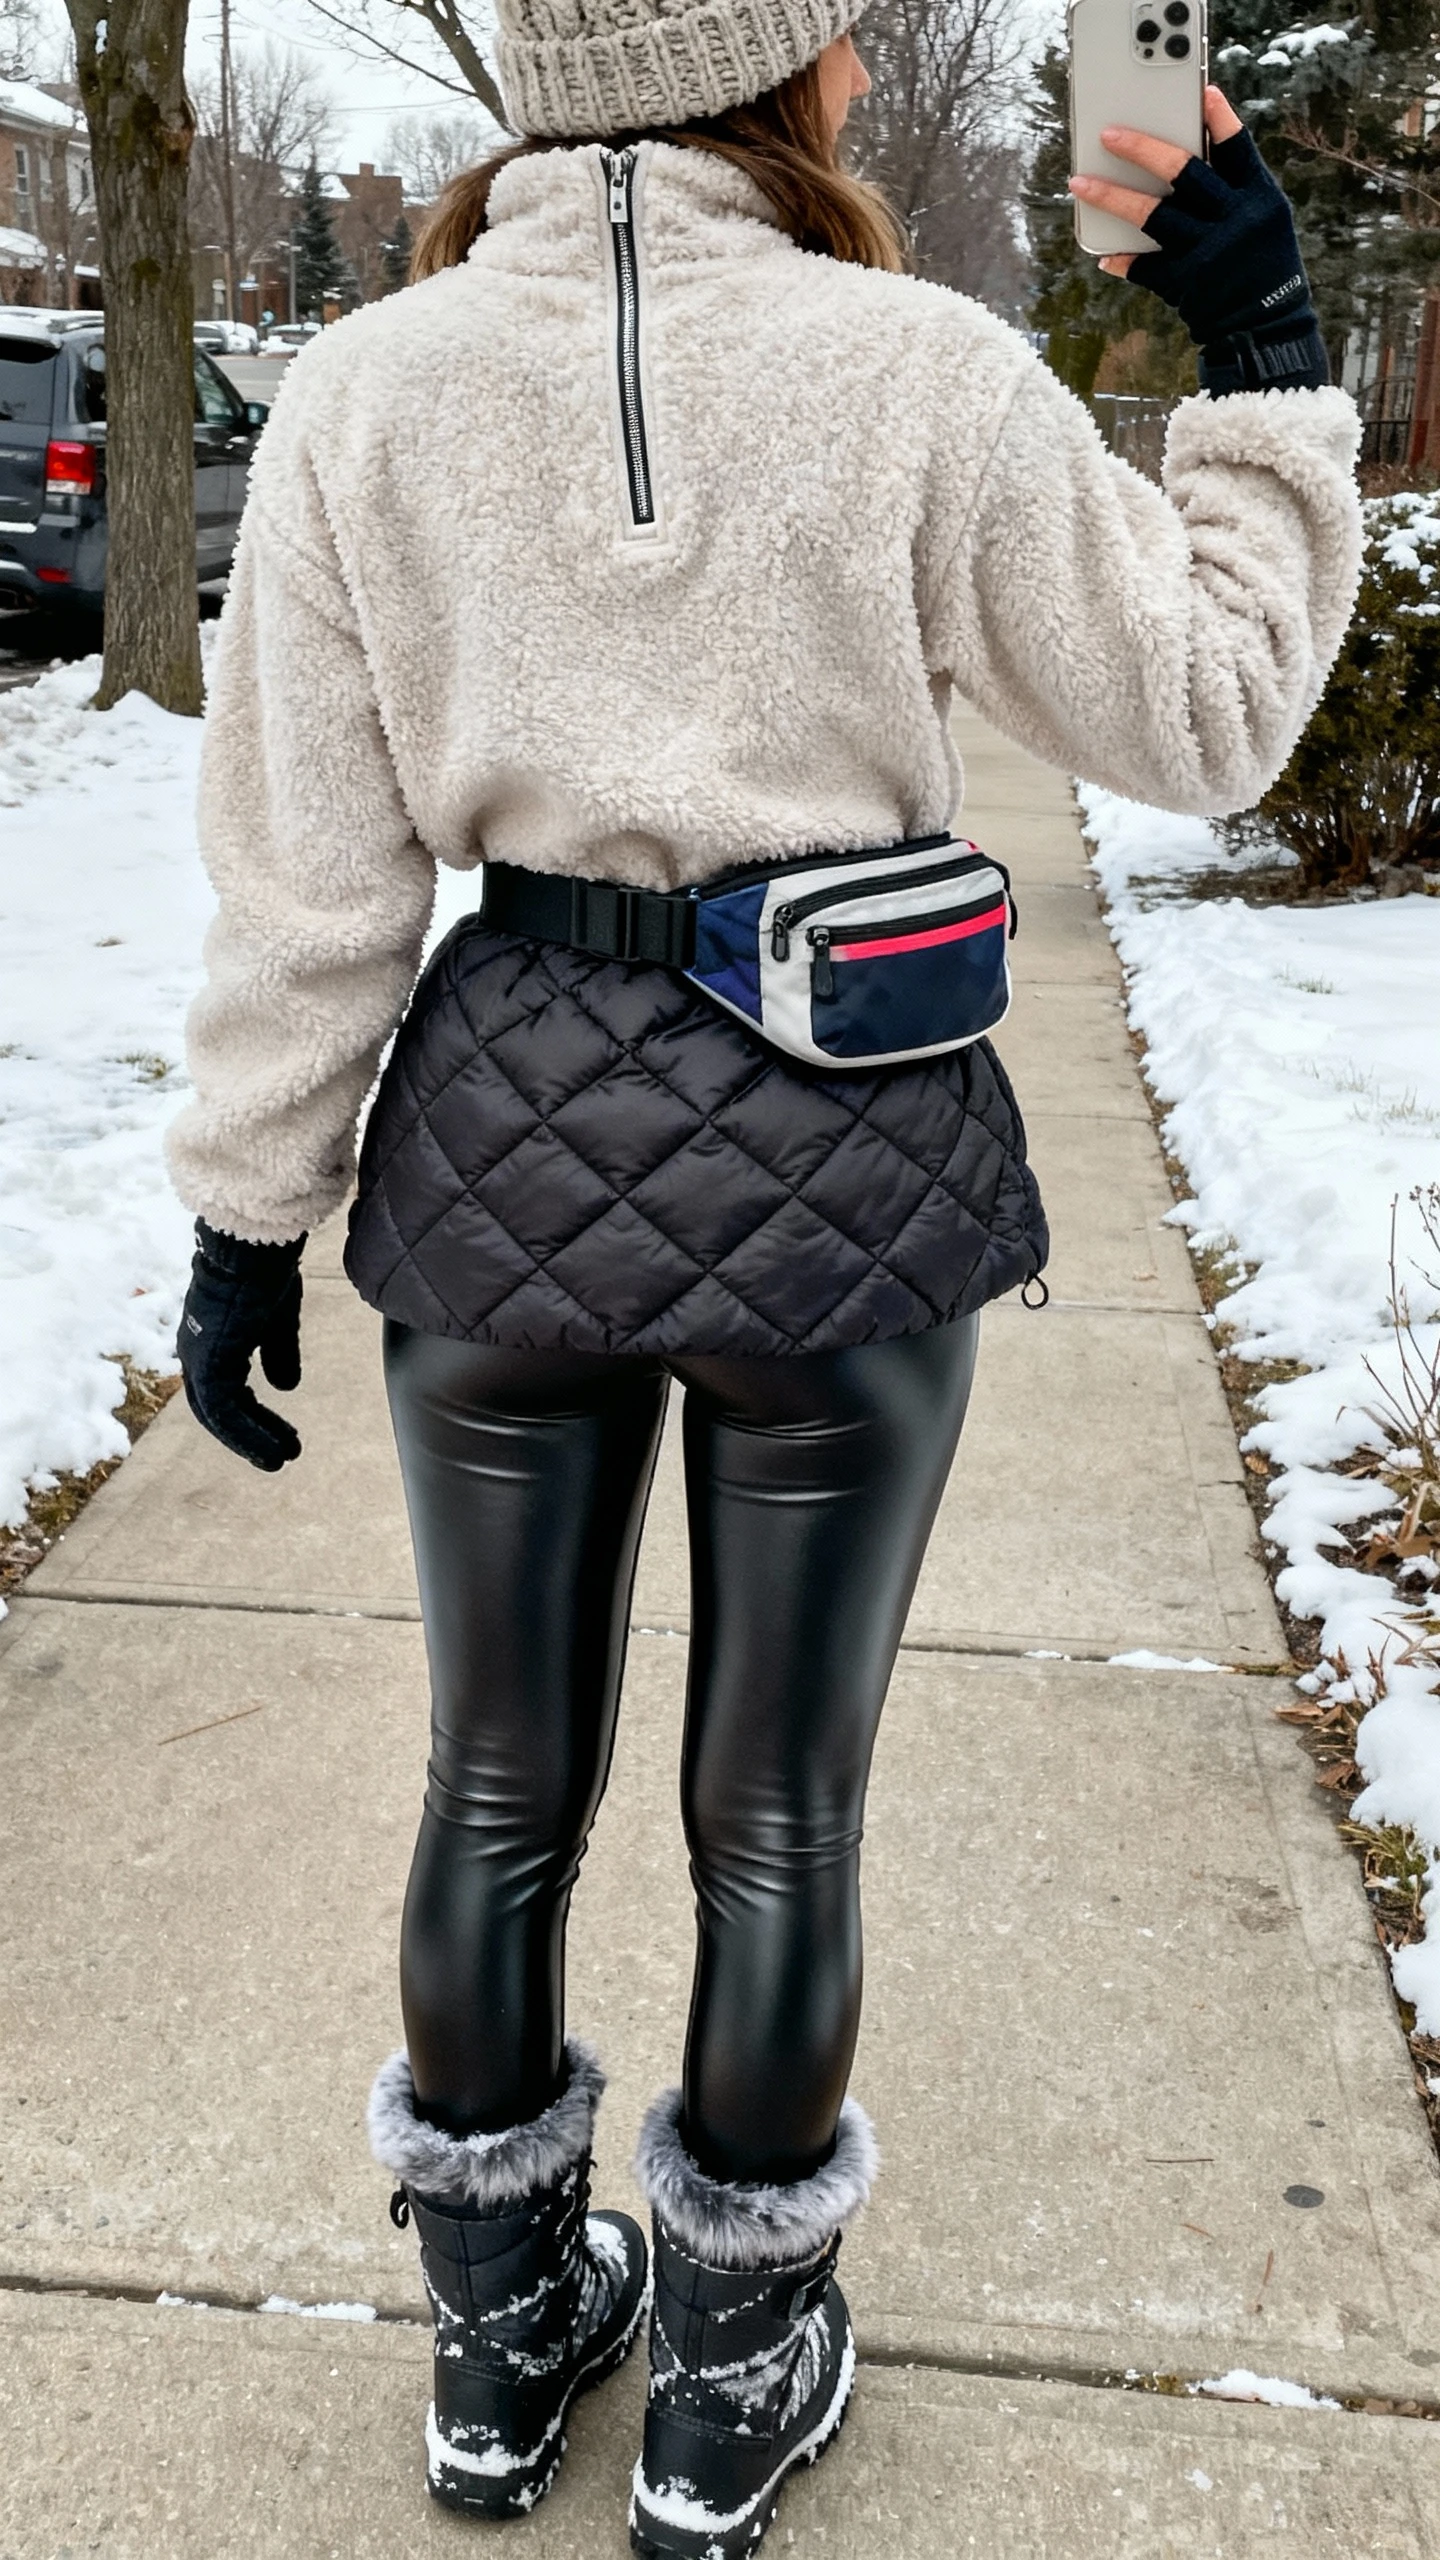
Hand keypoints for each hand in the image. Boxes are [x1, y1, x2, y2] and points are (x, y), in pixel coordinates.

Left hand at [178, 1218, 305, 1471]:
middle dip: (251, 1433)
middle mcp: (196, 1353)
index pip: (225, 1389)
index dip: (252, 1415)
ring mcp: (199, 1360)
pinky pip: (226, 1414)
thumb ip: (278, 1352)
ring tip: (283, 1458)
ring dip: (253, 1440)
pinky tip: (276, 1449)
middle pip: (217, 1409)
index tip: (282, 1433)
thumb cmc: (265, 1272)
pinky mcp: (209, 1366)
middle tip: (281, 1454)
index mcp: (210, 1340)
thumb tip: (286, 1387)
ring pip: (220, 1416)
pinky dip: (250, 1435)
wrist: (253, 1248)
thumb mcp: (277, 1318)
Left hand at [1068, 86, 1326, 393]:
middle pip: (1183, 170)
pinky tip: (1103, 255)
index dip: (1218, 118)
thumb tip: (1183, 156)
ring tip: (1079, 182)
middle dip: (1142, 147)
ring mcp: (1209, 251)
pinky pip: (1145, 266)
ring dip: (1110, 196)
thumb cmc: (1259, 264)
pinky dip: (1123, 260)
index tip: (1200, 90)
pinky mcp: (1188, 283)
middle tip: (1108, 133)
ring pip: (1151, 214)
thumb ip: (1231, 189)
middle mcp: (1235, 219)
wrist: (1265, 327)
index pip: (1237, 147)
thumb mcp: (1263, 220)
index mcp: (1259, 197)